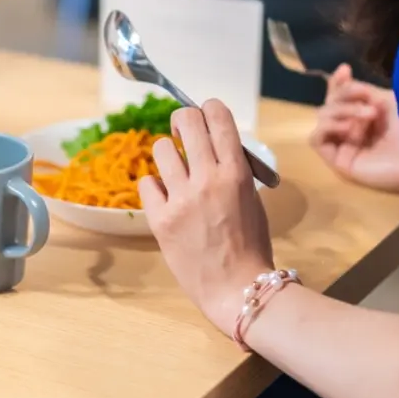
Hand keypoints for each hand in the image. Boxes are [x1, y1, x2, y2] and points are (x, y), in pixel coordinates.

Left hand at [141, 101, 274, 334]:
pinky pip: (147, 183)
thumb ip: (234, 168)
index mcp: (236, 172)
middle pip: (185, 120)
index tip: (204, 115)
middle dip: (182, 120)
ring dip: (168, 155)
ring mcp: (181, 198)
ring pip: (160, 148)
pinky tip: (167, 199)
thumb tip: (214, 144)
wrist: (236, 288)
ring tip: (176, 172)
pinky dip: (156, 188)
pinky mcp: (160, 218)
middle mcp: (208, 178)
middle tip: (182, 132)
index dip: (208, 109)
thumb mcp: (251, 197)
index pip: (217, 117)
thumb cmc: (250, 245)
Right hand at [310, 65, 398, 193]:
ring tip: (368, 114)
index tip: (345, 69)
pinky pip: (316, 139)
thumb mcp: (387, 100)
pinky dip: (328, 127)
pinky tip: (349, 128)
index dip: (338, 83)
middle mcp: (353, 131)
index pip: (341, 99)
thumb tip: (343, 78)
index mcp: (366, 118)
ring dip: (342, 110)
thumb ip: (362, 91)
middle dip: (345, 95)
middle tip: (366, 95)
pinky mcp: (339, 162)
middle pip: (329, 104)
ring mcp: (345, 147)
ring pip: (322, 118)